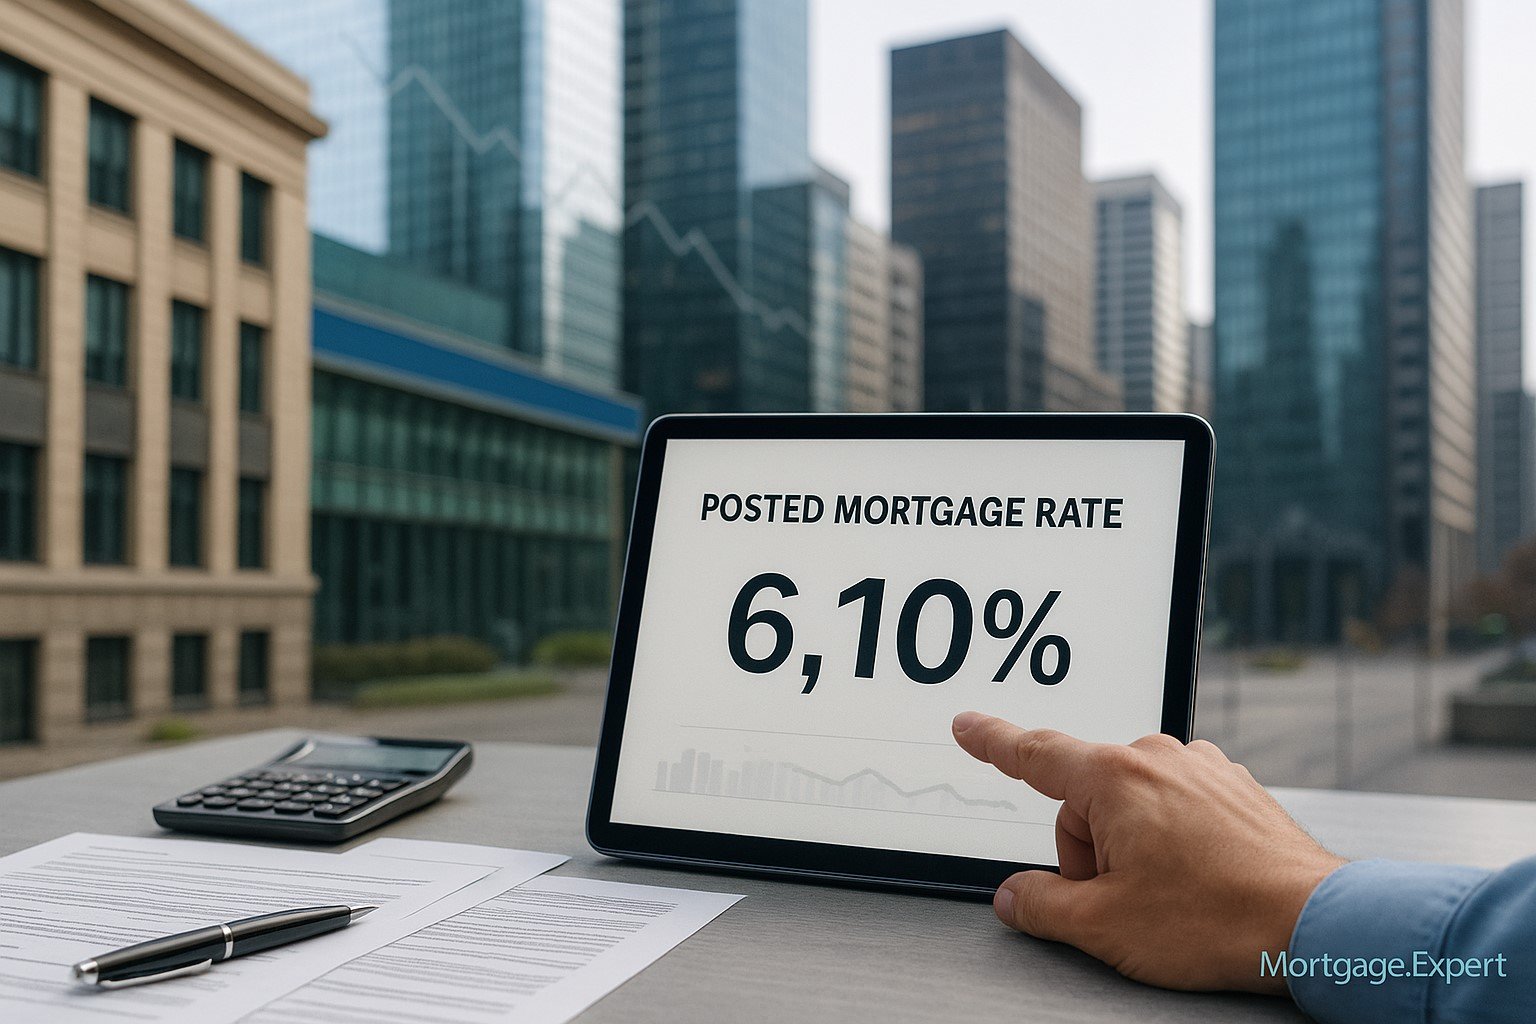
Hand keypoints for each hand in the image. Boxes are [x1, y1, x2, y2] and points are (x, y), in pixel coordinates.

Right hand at [951, 712, 1344, 993]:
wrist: (1318, 926)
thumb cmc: (1220, 920)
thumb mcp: (1106, 926)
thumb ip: (1043, 906)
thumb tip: (1016, 898)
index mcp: (1115, 780)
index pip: (1034, 754)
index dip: (993, 741)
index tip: (968, 726)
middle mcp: (1157, 759)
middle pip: (1085, 799)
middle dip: (1089, 850)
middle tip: (1120, 900)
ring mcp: (1200, 768)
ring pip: (1132, 804)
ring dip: (1131, 846)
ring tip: (1170, 896)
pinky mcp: (1232, 787)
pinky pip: (1175, 805)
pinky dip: (1172, 838)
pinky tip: (1197, 879)